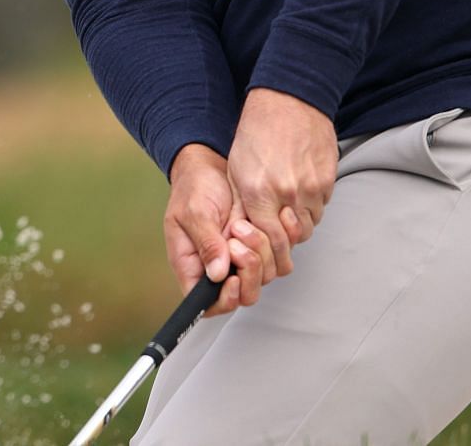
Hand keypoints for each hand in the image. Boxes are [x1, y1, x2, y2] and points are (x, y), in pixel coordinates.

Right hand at [164, 144, 271, 316]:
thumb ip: (206, 243)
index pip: (206, 304)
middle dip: (249, 272)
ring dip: (262, 252)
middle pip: (243, 296)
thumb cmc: (194, 187)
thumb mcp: (194, 212)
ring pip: (263, 277)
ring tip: (245, 224)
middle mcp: (216, 268)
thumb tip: (216, 274)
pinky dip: (278, 242)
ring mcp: (239, 259)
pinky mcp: (258, 247)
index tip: (234, 278)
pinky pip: (278, 259)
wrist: (210, 166)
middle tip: (239, 243)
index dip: (225, 300)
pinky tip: (265, 223)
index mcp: (192, 265)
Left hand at [226, 87, 337, 279]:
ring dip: (299, 221)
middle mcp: (287, 193)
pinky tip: (300, 189)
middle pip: (294, 237)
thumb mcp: (236, 168)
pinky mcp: (328, 180)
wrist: (288, 102)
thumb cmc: (255, 133)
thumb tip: (248, 232)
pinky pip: (322, 206)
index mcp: (258, 192)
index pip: (269, 240)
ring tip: (287, 205)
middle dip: (285, 238)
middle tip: (278, 228)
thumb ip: (243, 204)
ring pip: (310, 223)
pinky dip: (312, 205)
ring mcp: (311, 187)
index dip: (268, 248)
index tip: (266, 246)